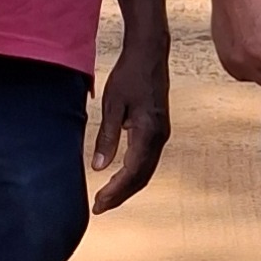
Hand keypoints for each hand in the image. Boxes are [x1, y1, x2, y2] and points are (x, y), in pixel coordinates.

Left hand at [90, 33, 170, 215]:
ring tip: (107, 197)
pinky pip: (148, 158)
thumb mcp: (112, 105)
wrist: (150, 53)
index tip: (98, 205)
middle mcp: (160, 136)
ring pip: (146, 169)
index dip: (115, 191)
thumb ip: (107, 137)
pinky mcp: (159, 129)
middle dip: (121, 194)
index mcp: (149, 132)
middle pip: (142, 176)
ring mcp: (162, 133)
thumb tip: (99, 168)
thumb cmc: (129, 75)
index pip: (132, 172)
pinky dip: (134, 172)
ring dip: (128, 186)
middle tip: (99, 207)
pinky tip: (119, 175)